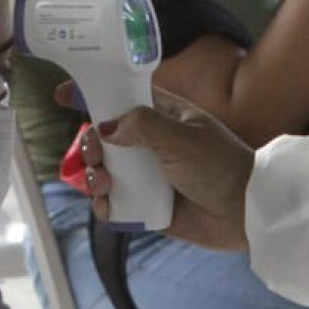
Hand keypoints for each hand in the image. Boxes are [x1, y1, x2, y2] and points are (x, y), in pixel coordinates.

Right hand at [81, 89, 255, 250]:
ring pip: (104, 171)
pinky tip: (109, 205)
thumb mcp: (183, 137)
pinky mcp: (147, 206)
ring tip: (103, 182)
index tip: (63, 94)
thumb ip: (142, 126)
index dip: (93, 94)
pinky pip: (114, 204)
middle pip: (104, 138)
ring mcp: (148, 176)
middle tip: (96, 154)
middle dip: (91, 144)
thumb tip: (105, 127)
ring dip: (93, 175)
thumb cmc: (222, 168)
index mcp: (164, 116)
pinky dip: (105, 205)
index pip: (121, 97)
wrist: (245, 215)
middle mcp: (152, 144)